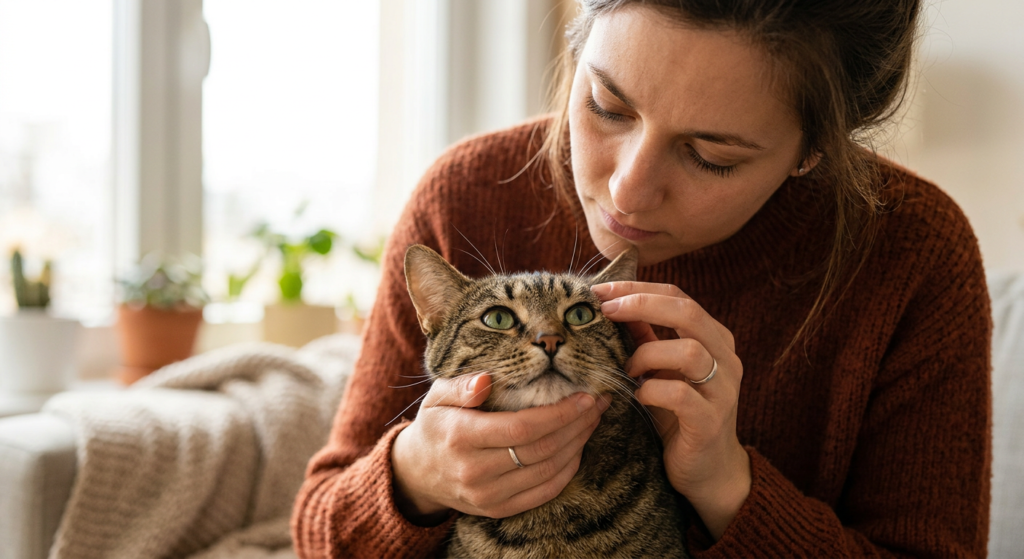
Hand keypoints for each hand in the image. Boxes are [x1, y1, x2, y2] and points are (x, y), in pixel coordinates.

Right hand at [391, 372, 610, 523]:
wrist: (418, 473)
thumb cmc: (436, 425)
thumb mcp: (437, 397)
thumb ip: (461, 386)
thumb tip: (486, 380)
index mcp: (461, 437)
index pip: (522, 427)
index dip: (559, 413)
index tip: (583, 396)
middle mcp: (474, 472)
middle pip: (541, 449)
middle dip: (577, 425)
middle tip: (597, 404)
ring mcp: (487, 496)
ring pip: (547, 471)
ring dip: (578, 445)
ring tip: (592, 420)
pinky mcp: (498, 510)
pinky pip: (544, 492)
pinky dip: (568, 470)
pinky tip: (578, 447)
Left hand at [593, 281, 750, 539]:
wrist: (708, 471)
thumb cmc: (680, 416)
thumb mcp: (661, 370)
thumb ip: (646, 338)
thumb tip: (613, 304)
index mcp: (714, 339)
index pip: (679, 297)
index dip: (639, 289)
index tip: (601, 291)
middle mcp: (726, 359)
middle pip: (688, 312)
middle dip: (641, 305)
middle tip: (606, 310)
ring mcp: (723, 390)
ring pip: (689, 351)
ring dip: (647, 354)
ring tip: (627, 369)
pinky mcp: (710, 422)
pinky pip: (680, 395)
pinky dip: (652, 390)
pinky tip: (639, 395)